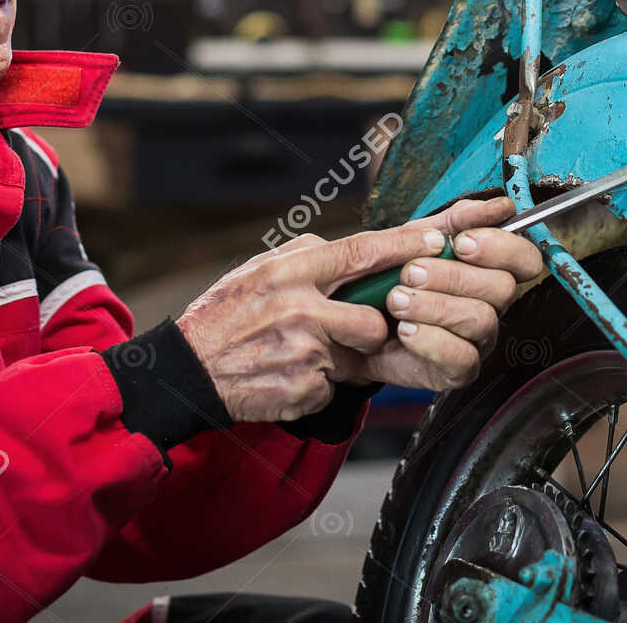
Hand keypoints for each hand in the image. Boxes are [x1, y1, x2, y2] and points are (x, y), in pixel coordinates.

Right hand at [174, 198, 540, 421]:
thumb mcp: (260, 269)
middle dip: (378, 323)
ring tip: (306, 350)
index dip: (404, 246)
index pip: (360, 252)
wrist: (188, 371)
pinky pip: (334, 385)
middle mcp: (300, 310)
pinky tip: (288, 374)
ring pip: (358, 354)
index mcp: (291, 272)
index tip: (439, 238)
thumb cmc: (226, 315)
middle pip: (372, 316)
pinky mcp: (304, 389)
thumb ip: (308, 258)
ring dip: (345, 356)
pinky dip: (319, 382)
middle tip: (364, 322)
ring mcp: (304, 353)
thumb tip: (353, 250)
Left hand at [358, 197, 542, 390]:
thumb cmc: (388, 274)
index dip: (502, 247)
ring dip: (435, 306)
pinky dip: (431, 340)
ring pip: (482, 320)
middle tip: (410, 271)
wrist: (352, 317)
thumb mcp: (416, 236)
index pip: (524, 258)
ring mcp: (477, 339)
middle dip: (454, 275)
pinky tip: (404, 329)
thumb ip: (455, 219)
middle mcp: (490, 304)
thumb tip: (499, 207)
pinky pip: (463, 358)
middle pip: (503, 288)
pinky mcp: (458, 369)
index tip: (461, 241)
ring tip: (395, 299)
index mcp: (488, 268)